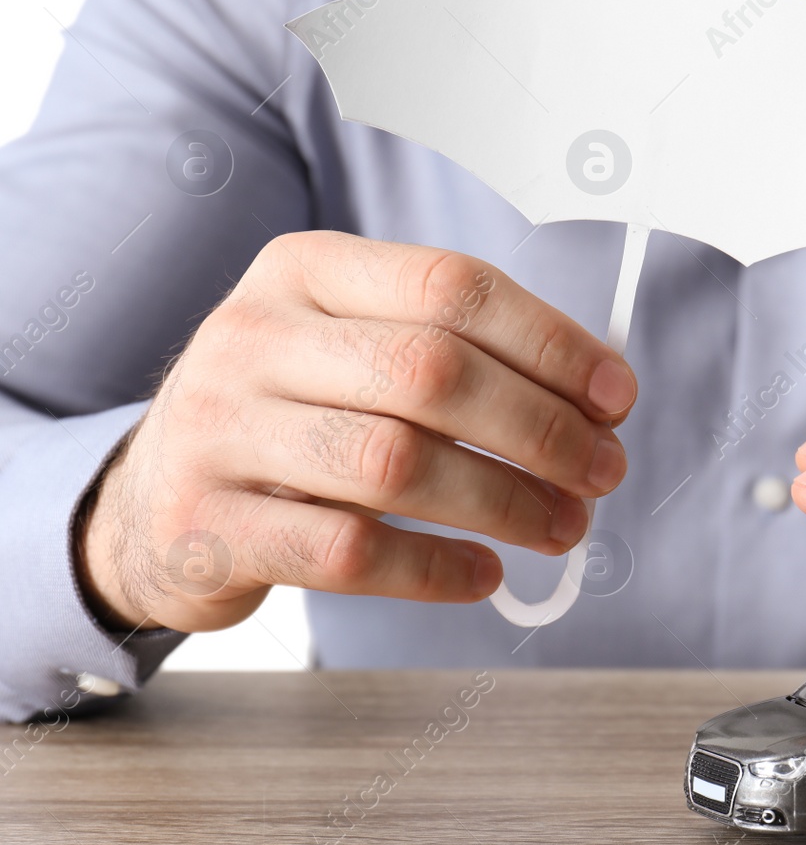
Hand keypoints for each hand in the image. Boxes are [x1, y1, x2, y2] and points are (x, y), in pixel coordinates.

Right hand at [78, 231, 635, 632]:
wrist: (150, 502)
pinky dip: (436, 569)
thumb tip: (598, 397)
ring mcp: (220, 430)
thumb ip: (458, 354)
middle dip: (541, 428)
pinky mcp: (208, 526)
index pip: (451, 286)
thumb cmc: (292, 418)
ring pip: (396, 464)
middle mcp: (253, 336)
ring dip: (505, 502)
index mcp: (304, 271)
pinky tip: (485, 573)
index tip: (616, 396)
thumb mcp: (353, 352)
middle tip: (603, 472)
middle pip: (433, 372)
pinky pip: (349, 552)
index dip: (551, 343)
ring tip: (563, 526)